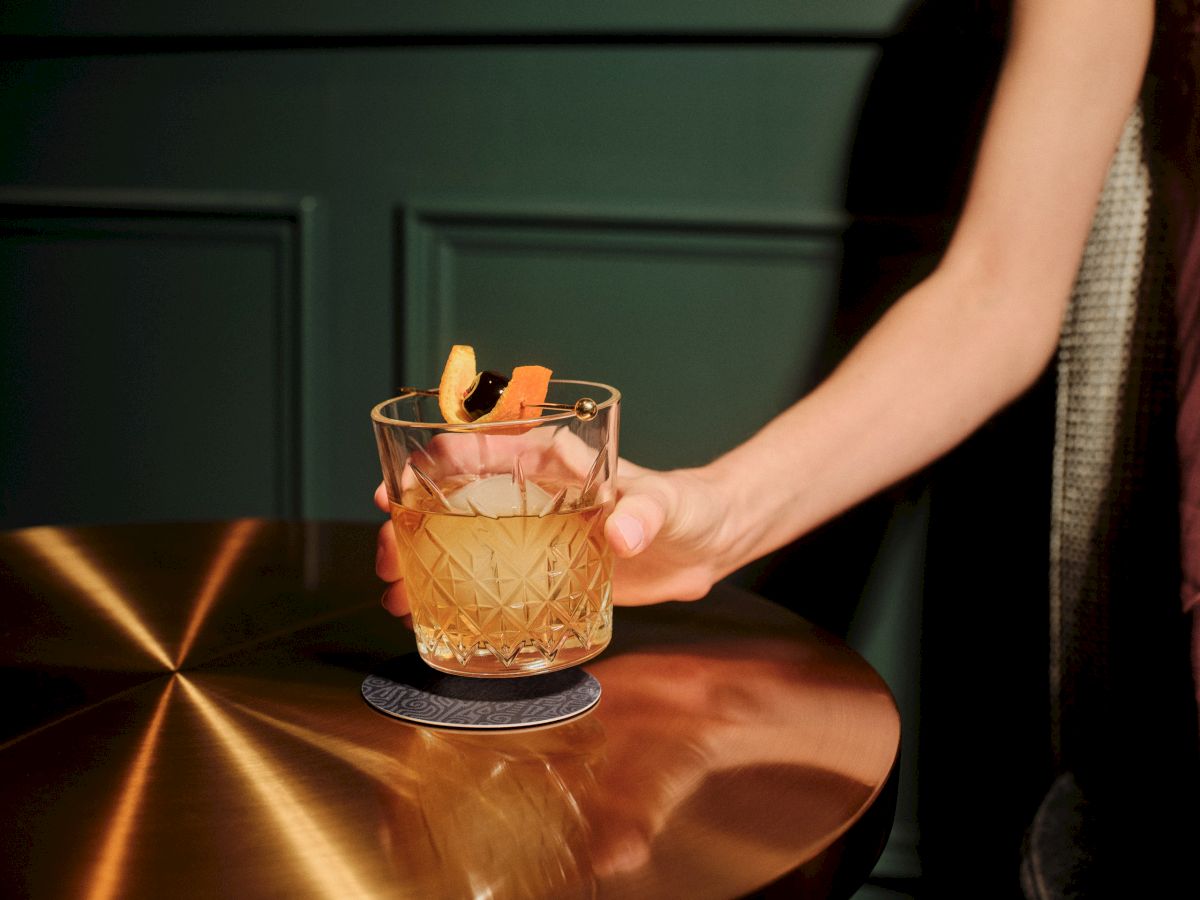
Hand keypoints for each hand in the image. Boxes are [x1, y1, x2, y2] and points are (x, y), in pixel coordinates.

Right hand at [374, 458, 732, 614]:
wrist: (704, 548)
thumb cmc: (685, 510)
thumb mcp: (667, 507)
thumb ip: (645, 515)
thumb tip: (623, 533)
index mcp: (552, 461)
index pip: (480, 448)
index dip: (432, 463)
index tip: (400, 487)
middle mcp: (531, 493)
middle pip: (452, 498)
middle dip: (409, 521)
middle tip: (387, 552)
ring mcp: (532, 532)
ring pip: (459, 539)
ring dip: (420, 560)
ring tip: (394, 593)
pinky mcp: (542, 569)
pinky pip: (487, 578)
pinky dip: (452, 593)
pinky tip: (427, 615)